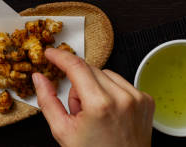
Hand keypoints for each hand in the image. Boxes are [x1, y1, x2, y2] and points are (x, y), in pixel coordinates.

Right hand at [32, 48, 154, 146]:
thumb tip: (39, 78)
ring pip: (106, 74)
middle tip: (77, 110)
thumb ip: (48, 101)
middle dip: (78, 84)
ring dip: (95, 87)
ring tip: (95, 114)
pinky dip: (111, 92)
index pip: (76, 66)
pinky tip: (109, 112)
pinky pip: (122, 83)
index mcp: (99, 104)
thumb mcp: (63, 132)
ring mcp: (137, 98)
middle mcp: (122, 97)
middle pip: (90, 70)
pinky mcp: (146, 100)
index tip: (51, 53)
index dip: (60, 57)